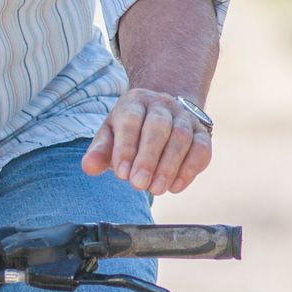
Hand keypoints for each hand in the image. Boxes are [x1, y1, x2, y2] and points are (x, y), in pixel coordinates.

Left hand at [82, 87, 211, 194]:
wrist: (163, 112)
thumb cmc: (129, 130)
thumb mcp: (110, 135)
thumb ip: (100, 151)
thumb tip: (89, 167)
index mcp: (135, 101)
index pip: (130, 121)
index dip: (126, 148)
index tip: (122, 174)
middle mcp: (162, 104)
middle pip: (158, 128)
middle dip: (148, 159)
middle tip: (139, 185)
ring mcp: (185, 117)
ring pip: (182, 138)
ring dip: (169, 167)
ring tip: (156, 190)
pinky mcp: (202, 132)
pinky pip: (202, 149)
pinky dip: (190, 169)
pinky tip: (175, 186)